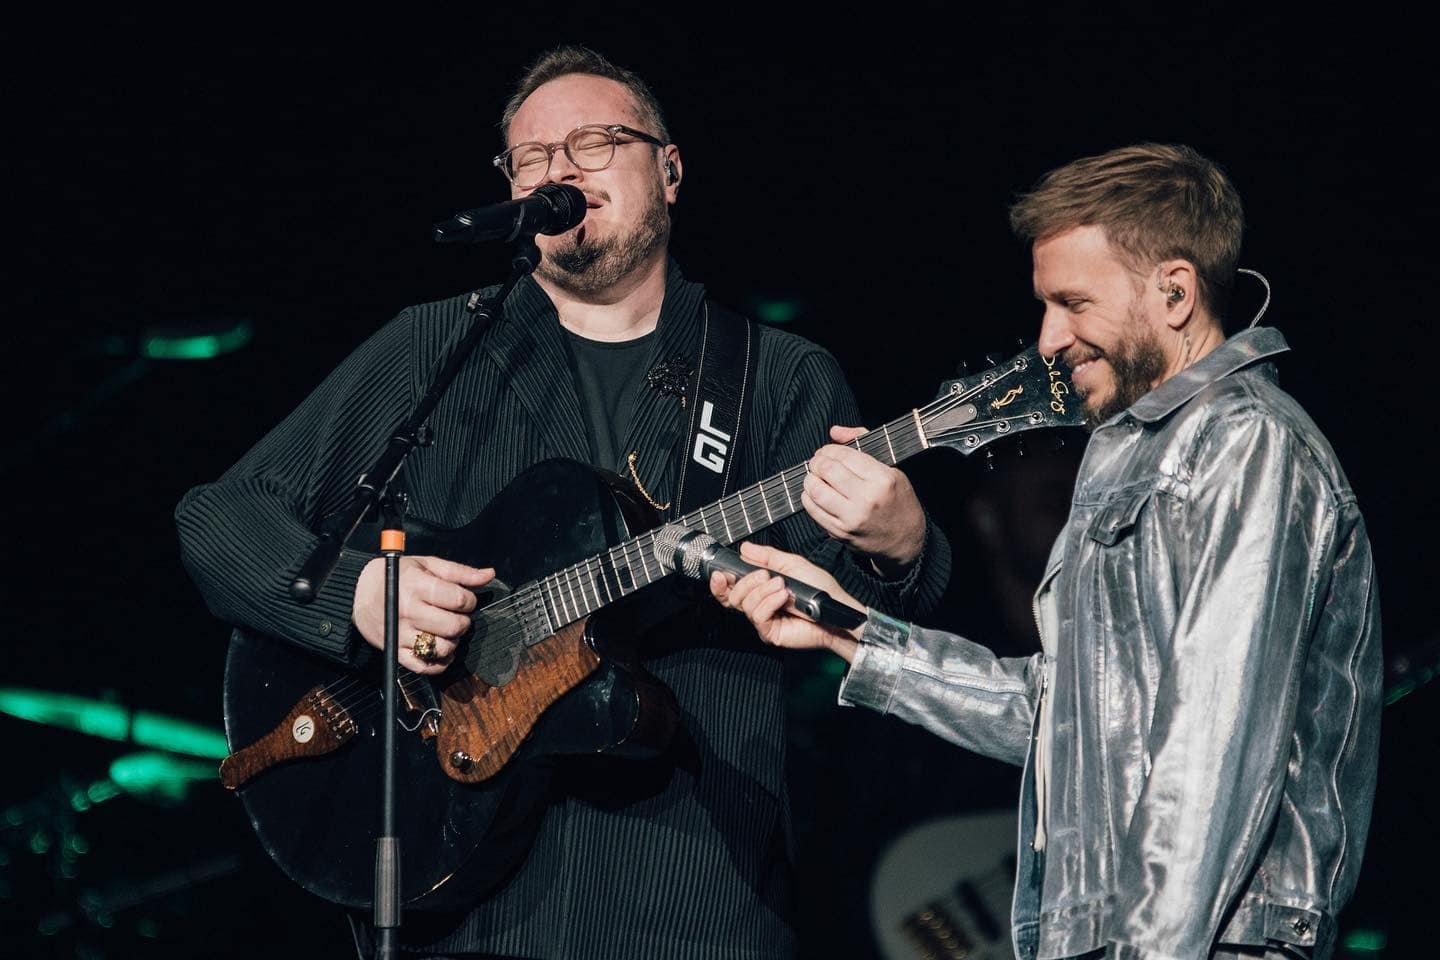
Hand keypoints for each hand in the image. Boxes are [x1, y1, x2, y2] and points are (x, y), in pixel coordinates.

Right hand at [352, 556, 494, 674]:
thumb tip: (489, 574)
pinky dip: (439, 663)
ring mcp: (400, 633)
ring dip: (453, 642)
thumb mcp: (427, 565)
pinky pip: (424, 666)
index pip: (458, 599)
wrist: (358, 592)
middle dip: (463, 622)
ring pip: (442, 648)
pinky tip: (441, 651)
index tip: (464, 600)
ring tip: (447, 631)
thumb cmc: (397, 576)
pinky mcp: (394, 650)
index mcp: (417, 585)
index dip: (469, 601)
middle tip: (457, 616)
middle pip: (453, 626)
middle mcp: (408, 610)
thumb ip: (459, 572)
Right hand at [708, 541, 861, 662]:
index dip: (720, 582)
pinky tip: (783, 597)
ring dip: (763, 590)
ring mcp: (764, 620)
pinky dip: (769, 602)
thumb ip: (767, 556)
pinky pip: (758, 616)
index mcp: (761, 589)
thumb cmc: (820, 590)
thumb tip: (745, 548)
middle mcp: (759, 605)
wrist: (835, 609)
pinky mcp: (770, 632)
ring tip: (782, 585)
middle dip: (745, 581)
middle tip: (764, 575)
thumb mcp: (792, 564)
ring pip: (745, 604)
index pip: (731, 588)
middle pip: (732, 596)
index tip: (720, 572)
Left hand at [801, 424, 926, 570]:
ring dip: (809, 479)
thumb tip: (835, 431)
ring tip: (814, 476)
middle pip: (827, 471)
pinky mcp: (840, 533)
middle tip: (817, 462)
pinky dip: (808, 498)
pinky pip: (813, 511)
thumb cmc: (898, 502)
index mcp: (882, 479)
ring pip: (816, 491)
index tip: (827, 451)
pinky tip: (814, 493)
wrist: (906, 541)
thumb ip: (863, 444)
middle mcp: (867, 499)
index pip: (845, 456)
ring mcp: (852, 518)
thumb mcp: (891, 469)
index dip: (830, 450)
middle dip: (817, 462)